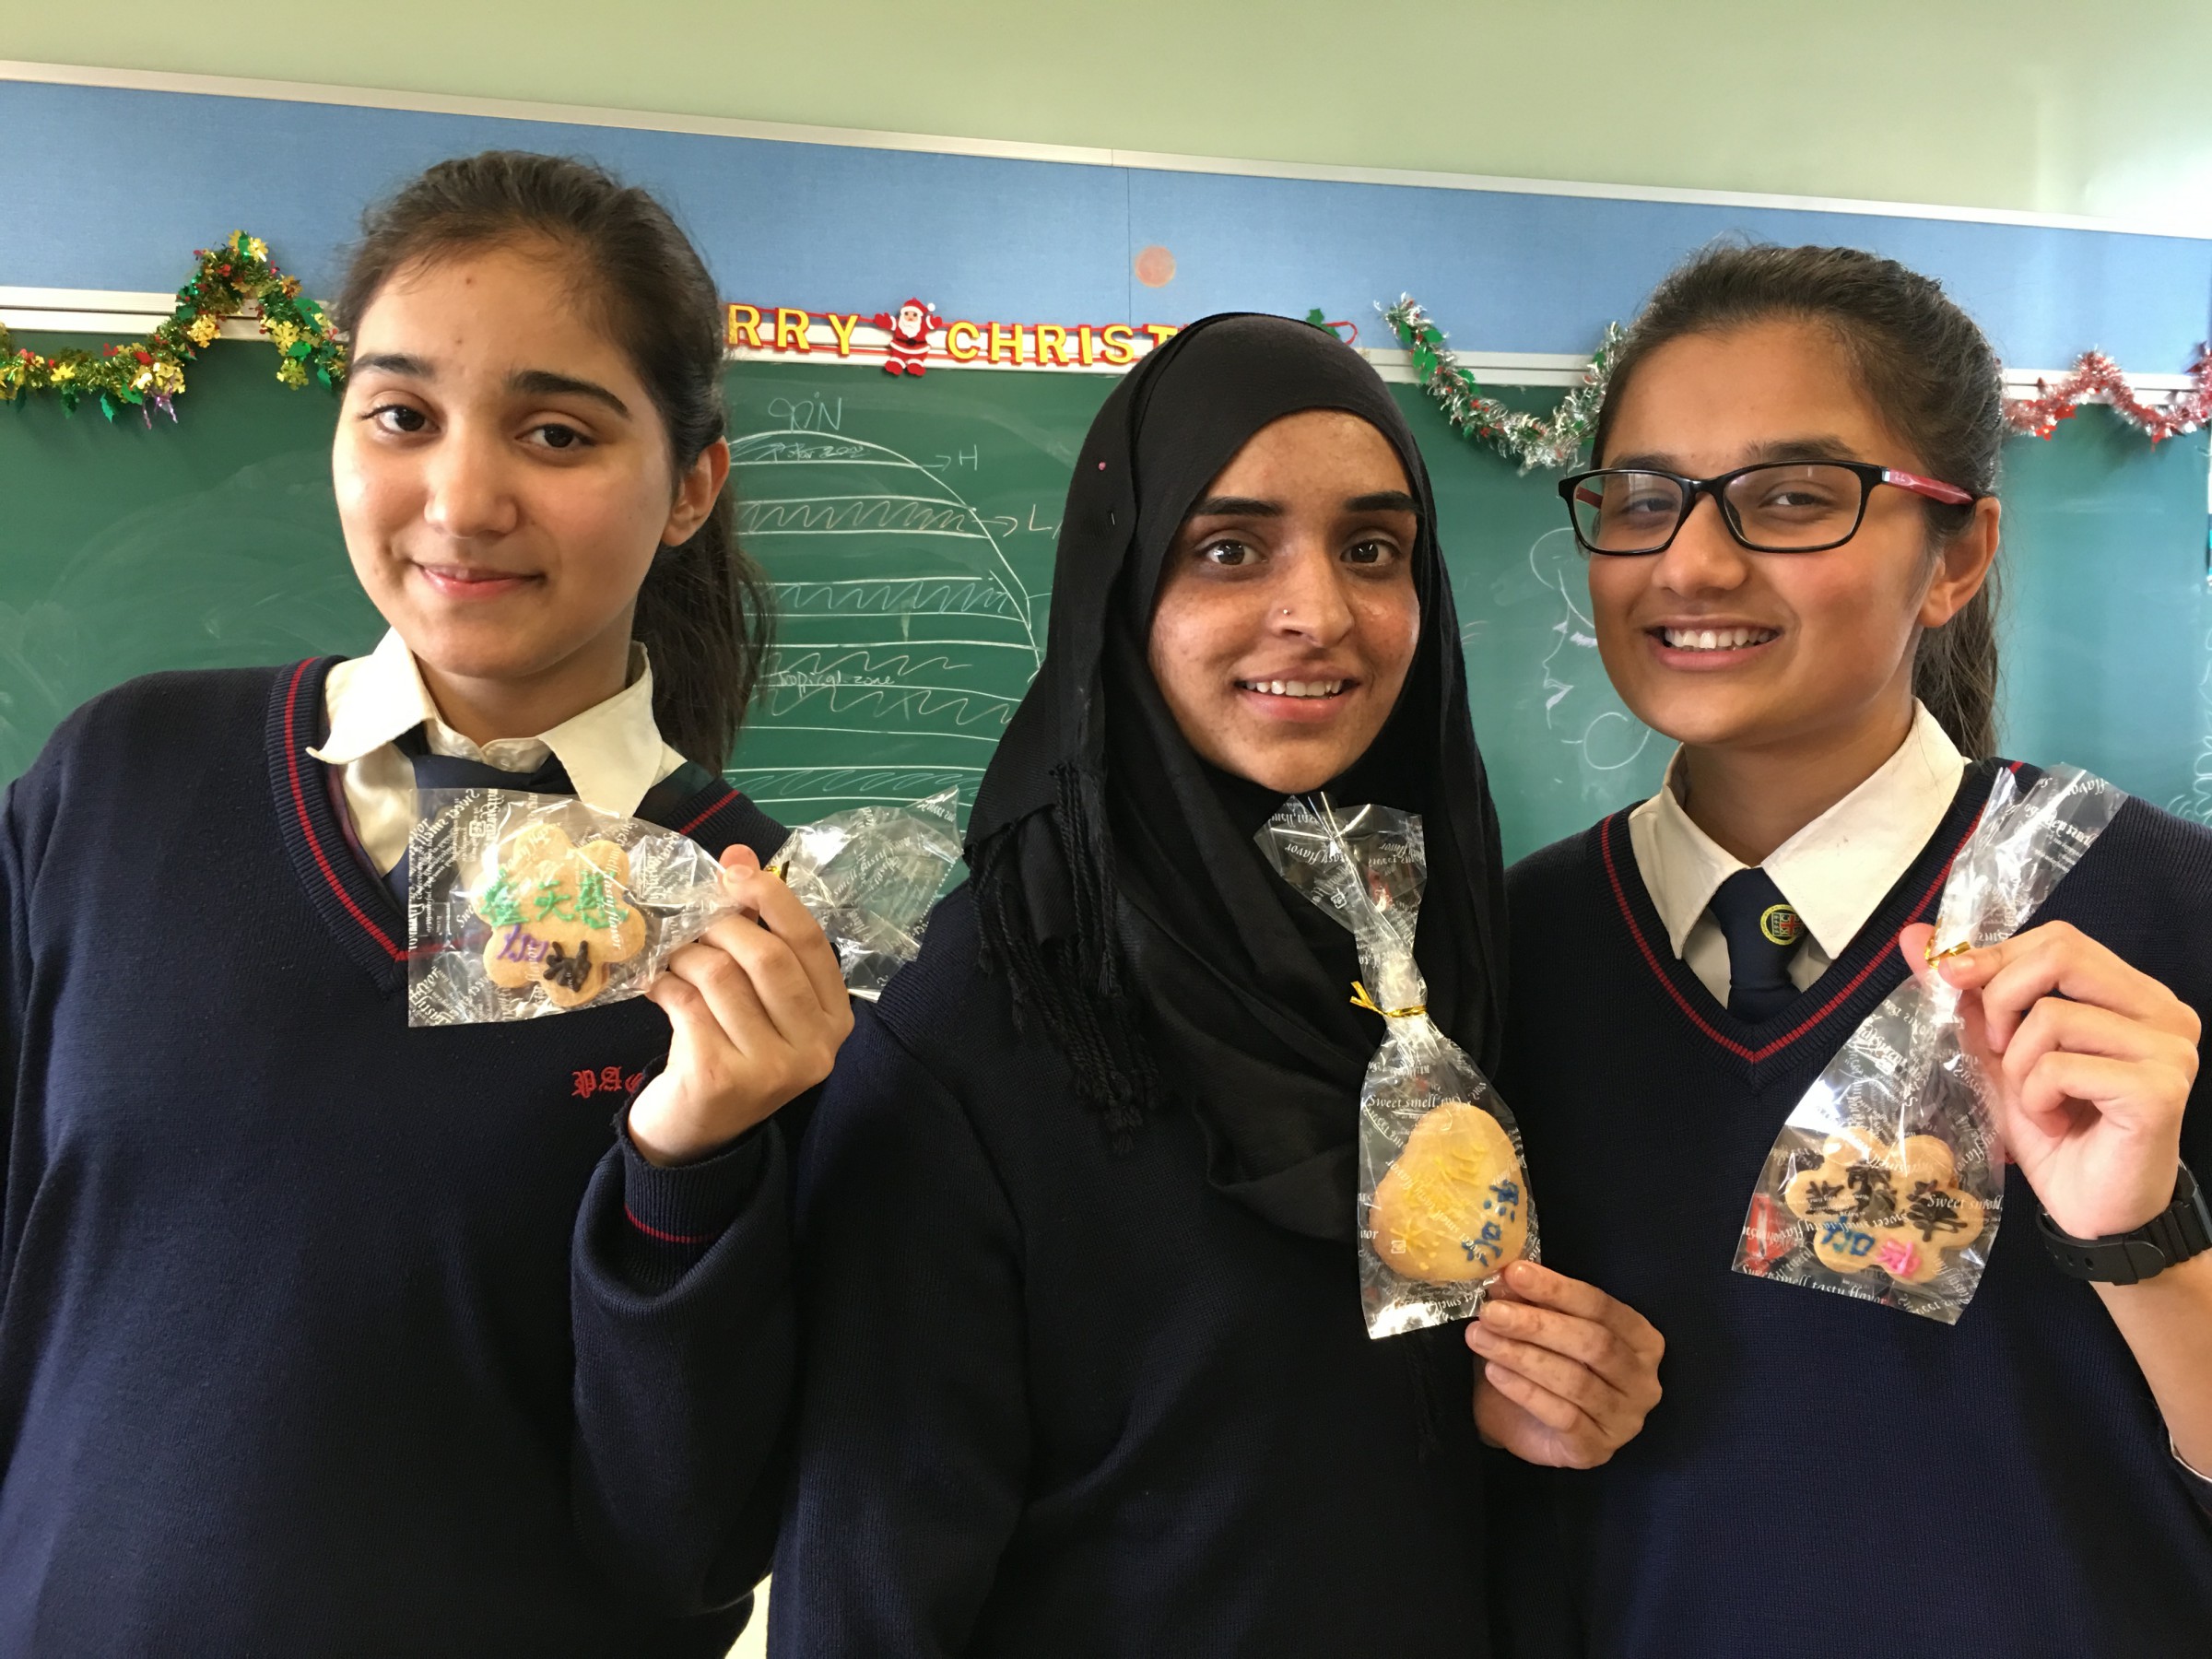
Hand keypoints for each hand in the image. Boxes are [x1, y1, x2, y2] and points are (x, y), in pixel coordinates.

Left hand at [628, 844, 854, 1165]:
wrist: (694, 1133)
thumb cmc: (731, 1048)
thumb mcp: (755, 993)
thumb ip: (757, 929)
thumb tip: (740, 855)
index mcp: (835, 1019)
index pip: (811, 943)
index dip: (773, 898)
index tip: (736, 871)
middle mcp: (815, 1048)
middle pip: (768, 957)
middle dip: (722, 926)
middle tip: (692, 923)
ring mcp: (771, 1069)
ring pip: (723, 977)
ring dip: (688, 956)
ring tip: (674, 959)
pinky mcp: (722, 1079)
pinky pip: (688, 1004)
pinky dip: (666, 985)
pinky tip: (659, 987)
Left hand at [1466, 1260, 1663, 1468]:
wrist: (1522, 1422)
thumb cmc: (1543, 1362)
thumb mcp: (1539, 1325)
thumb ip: (1532, 1301)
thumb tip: (1506, 1278)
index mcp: (1640, 1338)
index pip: (1602, 1306)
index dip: (1557, 1288)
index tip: (1514, 1273)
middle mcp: (1642, 1380)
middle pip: (1593, 1344)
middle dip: (1537, 1324)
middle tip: (1491, 1311)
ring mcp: (1623, 1420)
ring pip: (1576, 1381)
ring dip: (1522, 1356)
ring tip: (1480, 1338)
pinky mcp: (1596, 1450)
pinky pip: (1563, 1417)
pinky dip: (1525, 1391)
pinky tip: (1494, 1372)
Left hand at [1901, 920, 2198, 1237]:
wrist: (2090, 1209)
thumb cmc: (2053, 1130)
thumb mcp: (1997, 1053)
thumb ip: (1965, 995)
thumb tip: (1913, 937)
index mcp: (2134, 995)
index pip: (2060, 939)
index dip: (1997, 955)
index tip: (1953, 981)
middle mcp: (2164, 1013)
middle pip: (2061, 956)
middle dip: (2001, 1000)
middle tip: (1997, 1051)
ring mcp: (2169, 1050)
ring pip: (2051, 1017)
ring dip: (2019, 1067)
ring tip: (2039, 1103)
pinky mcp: (2158, 1090)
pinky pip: (2060, 1067)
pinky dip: (2037, 1097)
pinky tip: (2055, 1124)